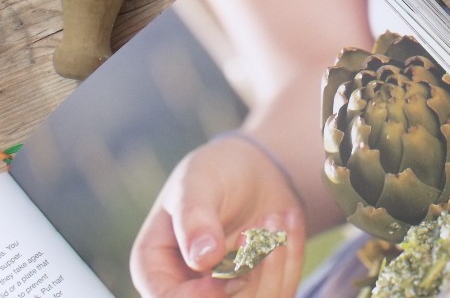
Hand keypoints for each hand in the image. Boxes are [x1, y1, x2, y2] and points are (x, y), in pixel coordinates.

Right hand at [130, 133, 305, 296]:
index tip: (234, 273)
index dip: (200, 296)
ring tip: (275, 216)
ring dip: (274, 263)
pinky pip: (283, 289)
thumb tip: (201, 259)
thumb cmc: (214, 172)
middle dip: (248, 275)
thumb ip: (194, 219)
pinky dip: (291, 256)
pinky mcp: (260, 286)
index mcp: (155, 268)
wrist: (252, 168)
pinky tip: (289, 220)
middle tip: (263, 223)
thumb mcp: (197, 183)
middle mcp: (187, 287)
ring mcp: (225, 290)